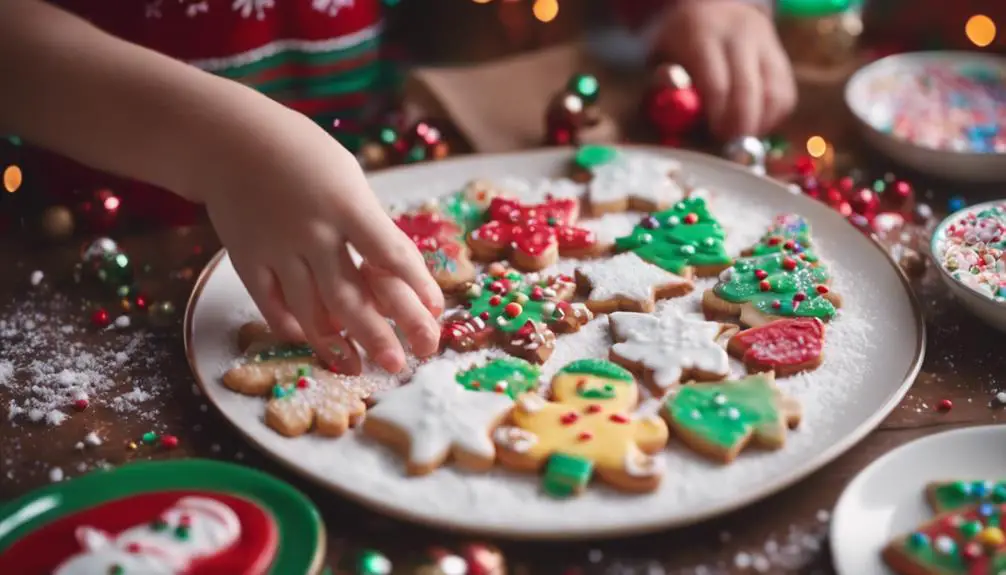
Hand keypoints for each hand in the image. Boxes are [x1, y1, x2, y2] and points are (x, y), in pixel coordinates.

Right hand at [196, 104, 443, 372]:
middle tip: (401, 364)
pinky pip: (272, 306)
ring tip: (357, 368)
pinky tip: (314, 342)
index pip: (391, 254)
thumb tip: (396, 276)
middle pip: (351, 296)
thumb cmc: (302, 155)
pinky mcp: (247, 261)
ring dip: (338, 345)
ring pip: (311, 311)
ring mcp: (277, 249)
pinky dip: (293, 328)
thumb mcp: (347, 178)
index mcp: (347, 204)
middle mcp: (312, 232)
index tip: (434, 311)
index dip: (416, 287)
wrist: (229, 140)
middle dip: (379, 335)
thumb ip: (368, 226)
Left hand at [652, 0, 796, 138]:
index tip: (712, 139)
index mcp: (704, 35)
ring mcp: (766, 46)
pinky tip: (751, 124)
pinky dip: (771, 118)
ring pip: (775, 95)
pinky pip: (785, 96)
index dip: (717, 118)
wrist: (711, 10)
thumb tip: (674, 96)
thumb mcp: (658, 56)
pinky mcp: (782, 60)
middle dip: (739, 127)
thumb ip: (661, 80)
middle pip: (749, 91)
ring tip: (739, 137)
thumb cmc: (678, 44)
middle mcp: (741, 35)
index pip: (717, 84)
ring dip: (759, 125)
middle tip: (728, 148)